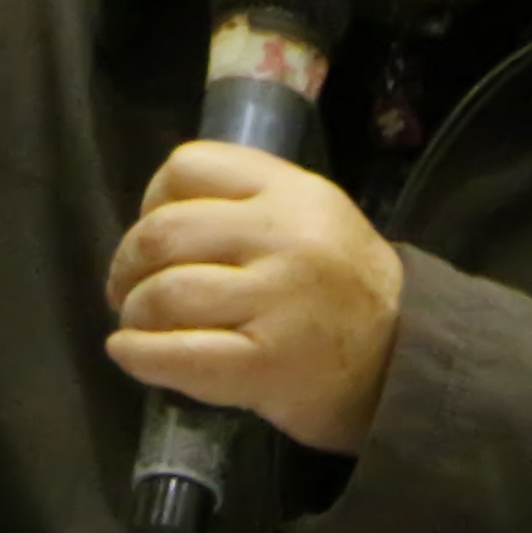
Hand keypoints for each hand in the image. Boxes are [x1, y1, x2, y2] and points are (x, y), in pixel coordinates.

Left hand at [104, 140, 403, 452]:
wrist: (404, 362)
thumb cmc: (344, 289)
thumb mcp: (314, 216)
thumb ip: (247, 202)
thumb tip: (156, 218)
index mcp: (292, 192)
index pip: (188, 167)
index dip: (152, 200)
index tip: (155, 234)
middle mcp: (284, 238)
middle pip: (163, 233)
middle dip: (128, 264)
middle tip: (127, 289)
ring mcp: (277, 302)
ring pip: (165, 293)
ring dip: (134, 313)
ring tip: (139, 325)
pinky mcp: (267, 365)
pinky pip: (178, 354)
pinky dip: (139, 354)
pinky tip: (129, 353)